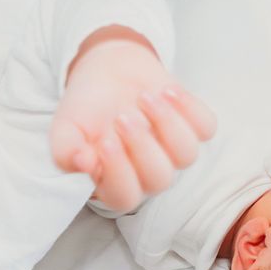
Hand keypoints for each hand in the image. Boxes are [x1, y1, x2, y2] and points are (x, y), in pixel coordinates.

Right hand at [50, 28, 217, 211]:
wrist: (106, 73)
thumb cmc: (85, 109)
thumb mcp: (64, 129)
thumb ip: (65, 151)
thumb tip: (82, 164)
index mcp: (115, 182)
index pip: (124, 196)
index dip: (118, 173)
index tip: (104, 141)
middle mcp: (148, 174)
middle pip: (159, 179)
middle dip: (142, 147)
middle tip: (122, 117)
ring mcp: (172, 151)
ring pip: (186, 155)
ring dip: (167, 124)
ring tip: (145, 96)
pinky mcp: (192, 126)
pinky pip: (206, 126)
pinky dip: (190, 108)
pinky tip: (167, 90)